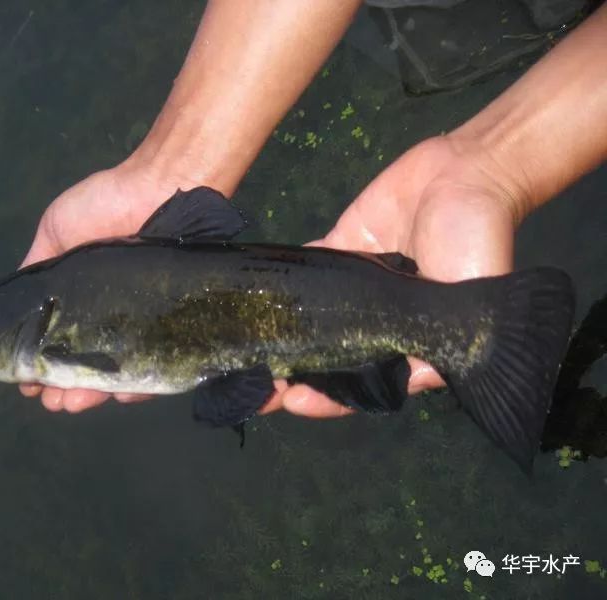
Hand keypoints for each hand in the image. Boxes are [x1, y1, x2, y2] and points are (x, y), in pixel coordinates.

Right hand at [19, 163, 202, 411]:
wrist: (160, 190)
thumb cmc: (103, 207)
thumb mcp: (54, 234)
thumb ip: (35, 271)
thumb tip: (8, 310)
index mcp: (82, 297)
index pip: (59, 341)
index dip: (42, 366)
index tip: (26, 383)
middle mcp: (112, 315)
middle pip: (88, 364)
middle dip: (66, 388)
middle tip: (51, 401)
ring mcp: (143, 323)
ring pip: (119, 372)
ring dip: (94, 394)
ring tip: (73, 404)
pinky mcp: (172, 327)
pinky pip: (158, 365)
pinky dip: (138, 385)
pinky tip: (119, 394)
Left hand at [262, 135, 521, 416]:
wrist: (467, 175)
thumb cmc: (477, 245)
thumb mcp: (464, 309)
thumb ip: (434, 350)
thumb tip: (397, 385)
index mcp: (407, 344)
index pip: (361, 384)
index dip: (328, 400)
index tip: (293, 402)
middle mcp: (377, 321)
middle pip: (327, 357)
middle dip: (291, 374)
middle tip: (253, 384)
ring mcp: (356, 287)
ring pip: (309, 320)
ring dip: (278, 334)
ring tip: (243, 350)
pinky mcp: (343, 249)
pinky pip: (308, 269)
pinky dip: (283, 282)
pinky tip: (253, 298)